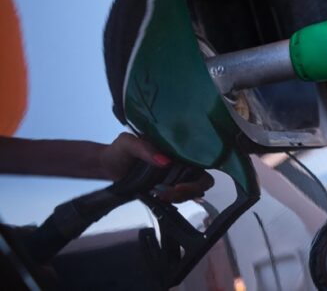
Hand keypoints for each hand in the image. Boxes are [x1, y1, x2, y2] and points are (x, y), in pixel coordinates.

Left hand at [99, 133, 213, 202]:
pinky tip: (157, 197)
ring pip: (192, 192)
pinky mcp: (168, 188)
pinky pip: (179, 197)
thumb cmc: (120, 149)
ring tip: (158, 196)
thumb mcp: (129, 143)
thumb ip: (146, 149)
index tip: (179, 184)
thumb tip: (166, 161)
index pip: (203, 161)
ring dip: (179, 197)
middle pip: (202, 180)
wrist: (107, 165)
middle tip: (168, 194)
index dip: (198, 176)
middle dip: (190, 191)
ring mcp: (176, 176)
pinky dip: (172, 200)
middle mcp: (182, 163)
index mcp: (179, 149)